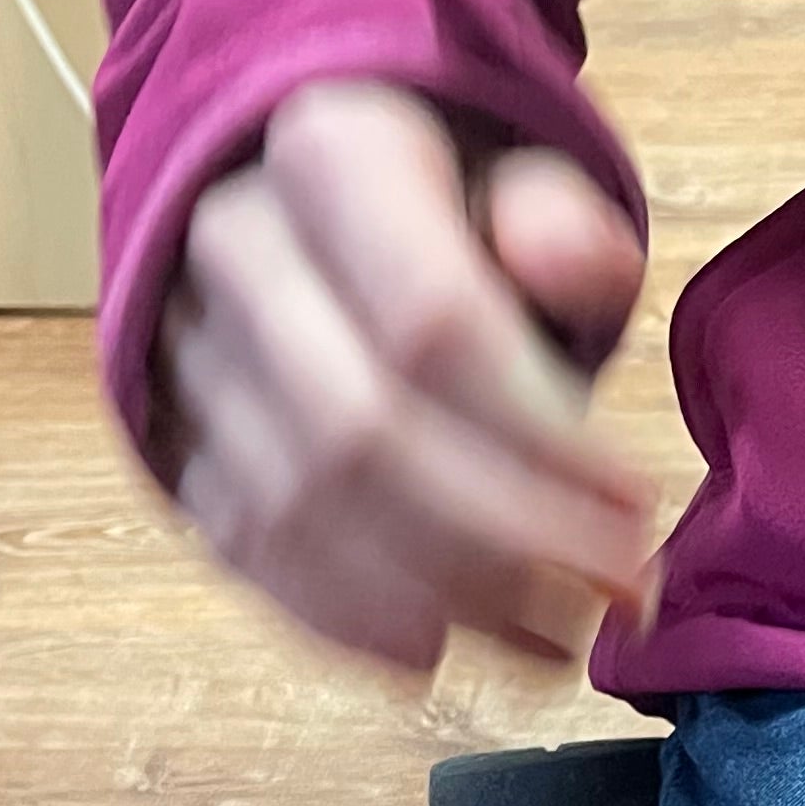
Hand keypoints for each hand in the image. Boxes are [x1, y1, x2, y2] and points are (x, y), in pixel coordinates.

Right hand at [153, 80, 658, 674]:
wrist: (293, 193)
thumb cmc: (440, 204)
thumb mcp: (519, 175)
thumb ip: (562, 221)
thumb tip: (582, 266)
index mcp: (328, 156)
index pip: (434, 325)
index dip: (542, 438)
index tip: (636, 504)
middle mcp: (232, 251)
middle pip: (360, 434)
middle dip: (502, 541)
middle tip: (614, 594)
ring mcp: (184, 353)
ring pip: (298, 508)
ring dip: (437, 598)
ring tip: (555, 639)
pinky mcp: (168, 441)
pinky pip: (244, 550)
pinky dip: (342, 619)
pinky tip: (439, 650)